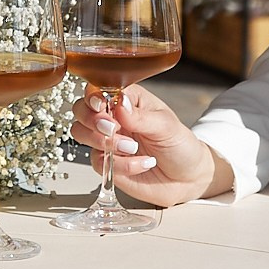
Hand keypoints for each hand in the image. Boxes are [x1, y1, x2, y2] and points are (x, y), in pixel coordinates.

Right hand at [70, 79, 227, 207]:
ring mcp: (107, 141)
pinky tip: (142, 164)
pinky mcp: (107, 163)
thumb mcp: (166, 126)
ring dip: (103, 142)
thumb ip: (141, 116)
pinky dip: (120, 165)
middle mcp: (113, 118)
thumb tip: (120, 103)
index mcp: (127, 100)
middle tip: (113, 129)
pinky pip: (98, 162)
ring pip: (81, 134)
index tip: (102, 106)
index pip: (98, 89)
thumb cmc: (180, 145)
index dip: (93, 97)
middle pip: (81, 110)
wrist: (188, 178)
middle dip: (92, 120)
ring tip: (133, 148)